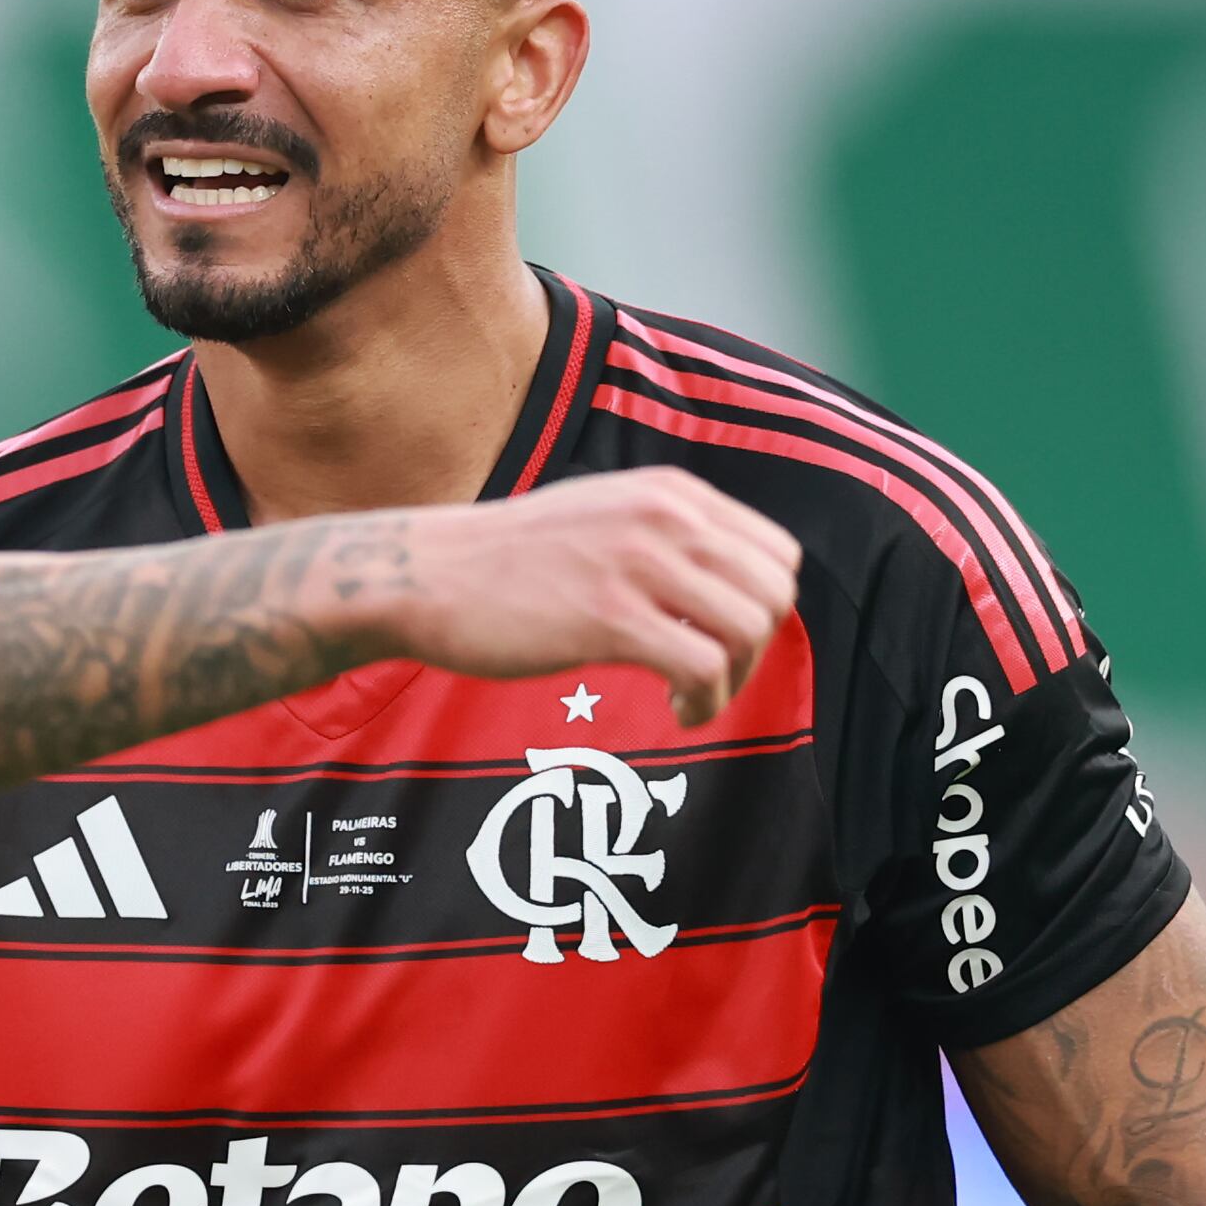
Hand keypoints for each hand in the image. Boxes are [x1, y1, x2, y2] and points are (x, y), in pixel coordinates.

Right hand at [353, 470, 803, 726]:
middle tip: (712, 677)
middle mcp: (665, 518)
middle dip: (756, 649)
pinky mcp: (610, 618)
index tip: (723, 639)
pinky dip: (704, 703)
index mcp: (671, 492)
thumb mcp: (600, 514)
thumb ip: (662, 533)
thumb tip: (718, 582)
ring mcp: (638, 565)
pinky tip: (676, 713)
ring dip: (733, 682)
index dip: (764, 607)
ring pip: (748, 631)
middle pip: (774, 594)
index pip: (777, 552)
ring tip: (692, 699)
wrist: (428, 576)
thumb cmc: (506, 559)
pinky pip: (702, 668)